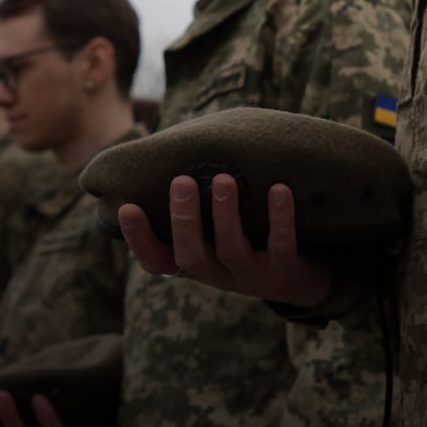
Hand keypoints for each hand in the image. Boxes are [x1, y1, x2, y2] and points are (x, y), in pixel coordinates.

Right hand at [117, 173, 332, 307]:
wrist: (301, 278)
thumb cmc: (247, 239)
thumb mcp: (216, 231)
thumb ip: (196, 203)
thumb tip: (168, 149)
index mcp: (196, 263)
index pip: (157, 260)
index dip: (139, 239)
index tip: (125, 208)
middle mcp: (218, 275)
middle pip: (191, 254)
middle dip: (184, 219)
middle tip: (181, 181)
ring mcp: (251, 276)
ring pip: (232, 249)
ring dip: (226, 214)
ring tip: (223, 179)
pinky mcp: (286, 271)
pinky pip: (281, 245)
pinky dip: (280, 218)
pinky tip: (279, 189)